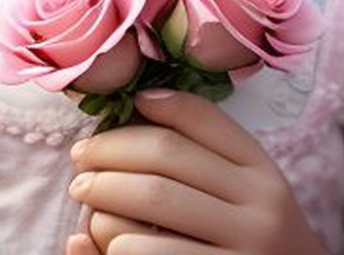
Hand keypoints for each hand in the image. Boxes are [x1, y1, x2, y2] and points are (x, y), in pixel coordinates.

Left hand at [65, 87, 328, 254]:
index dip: (154, 108)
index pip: (201, 120)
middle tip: (81, 159)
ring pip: (154, 202)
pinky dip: (114, 243)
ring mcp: (241, 247)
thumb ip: (206, 154)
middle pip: (167, 157)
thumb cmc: (255, 237)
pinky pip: (149, 253)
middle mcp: (258, 204)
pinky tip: (102, 242)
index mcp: (262, 170)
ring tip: (87, 202)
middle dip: (111, 152)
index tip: (118, 111)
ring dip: (106, 196)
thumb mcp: (247, 190)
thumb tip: (142, 104)